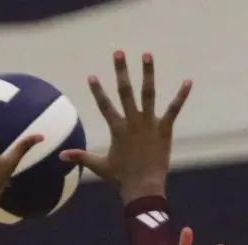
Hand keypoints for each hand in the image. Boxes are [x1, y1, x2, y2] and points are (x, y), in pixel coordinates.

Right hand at [63, 51, 190, 202]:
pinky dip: (181, 96)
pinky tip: (188, 82)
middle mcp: (132, 122)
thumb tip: (60, 156)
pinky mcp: (164, 130)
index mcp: (117, 129)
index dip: (97, 91)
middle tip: (119, 52)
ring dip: (147, 73)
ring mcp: (149, 124)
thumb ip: (81, 157)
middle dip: (121, 71)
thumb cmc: (121, 179)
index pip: (104, 105)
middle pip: (125, 91)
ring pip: (148, 93)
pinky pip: (173, 109)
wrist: (143, 188)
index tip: (92, 76)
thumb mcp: (99, 166)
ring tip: (147, 55)